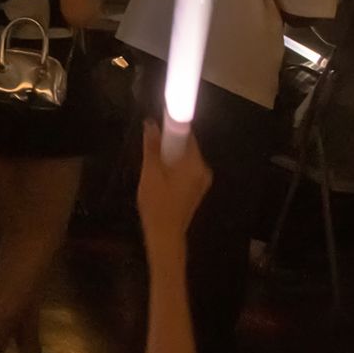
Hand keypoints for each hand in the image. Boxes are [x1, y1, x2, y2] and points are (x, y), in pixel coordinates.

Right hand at [137, 121, 211, 242]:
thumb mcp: (150, 172)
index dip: (172, 123)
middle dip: (167, 144)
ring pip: (183, 157)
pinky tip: (159, 179)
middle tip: (150, 154)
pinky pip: (184, 168)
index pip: (186, 133)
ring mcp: (201, 180)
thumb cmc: (157, 203)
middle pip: (184, 145)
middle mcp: (203, 169)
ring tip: (153, 170)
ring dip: (168, 157)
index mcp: (194, 163)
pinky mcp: (196, 187)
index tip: (160, 118)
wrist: (165, 234)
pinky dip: (172, 167)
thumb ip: (152, 146)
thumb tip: (151, 123)